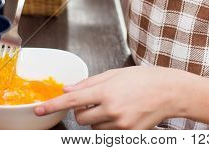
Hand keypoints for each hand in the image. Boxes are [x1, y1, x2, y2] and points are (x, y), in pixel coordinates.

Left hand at [34, 66, 186, 129]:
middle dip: (83, 110)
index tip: (39, 109)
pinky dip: (107, 126)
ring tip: (115, 106)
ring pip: (93, 127)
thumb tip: (68, 88)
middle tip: (97, 100)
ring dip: (96, 118)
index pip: (72, 100)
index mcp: (107, 91)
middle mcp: (111, 109)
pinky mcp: (127, 135)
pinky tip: (121, 114)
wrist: (169, 92)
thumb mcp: (116, 74)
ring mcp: (119, 125)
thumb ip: (90, 83)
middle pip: (81, 117)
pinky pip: (106, 134)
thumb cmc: (145, 79)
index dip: (53, 105)